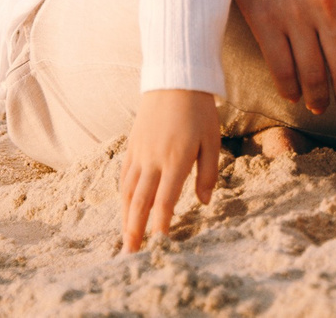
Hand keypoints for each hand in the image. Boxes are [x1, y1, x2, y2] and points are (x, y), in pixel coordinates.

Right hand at [120, 88, 220, 251]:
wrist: (174, 79)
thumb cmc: (199, 111)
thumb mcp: (212, 139)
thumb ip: (207, 172)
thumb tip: (204, 202)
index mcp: (174, 160)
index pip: (163, 201)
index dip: (160, 225)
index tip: (159, 245)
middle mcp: (152, 160)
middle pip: (139, 203)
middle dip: (134, 231)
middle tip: (130, 255)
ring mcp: (139, 153)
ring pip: (127, 193)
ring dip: (125, 218)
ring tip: (125, 239)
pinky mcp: (132, 147)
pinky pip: (124, 177)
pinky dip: (123, 197)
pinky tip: (125, 209)